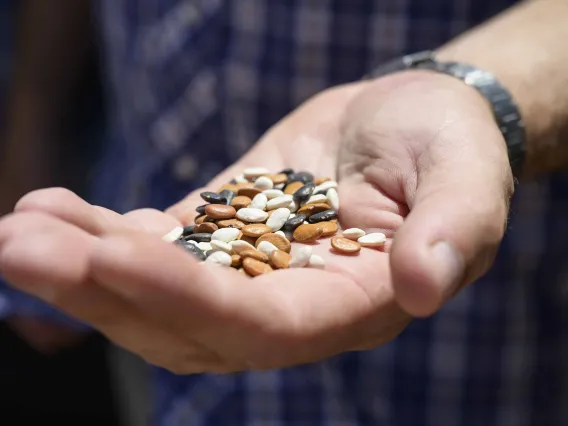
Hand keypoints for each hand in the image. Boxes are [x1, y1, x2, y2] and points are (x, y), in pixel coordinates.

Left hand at [0, 70, 511, 372]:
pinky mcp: (224, 230)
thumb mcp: (466, 180)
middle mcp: (290, 303)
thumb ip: (452, 232)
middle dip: (105, 292)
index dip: (188, 298)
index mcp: (350, 305)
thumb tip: (423, 284)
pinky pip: (156, 243)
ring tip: (22, 230)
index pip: (260, 326)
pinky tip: (52, 208)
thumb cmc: (449, 146)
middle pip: (186, 324)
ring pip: (156, 290)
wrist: (414, 120)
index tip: (113, 253)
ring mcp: (249, 269)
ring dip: (84, 267)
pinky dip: (102, 231)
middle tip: (21, 249)